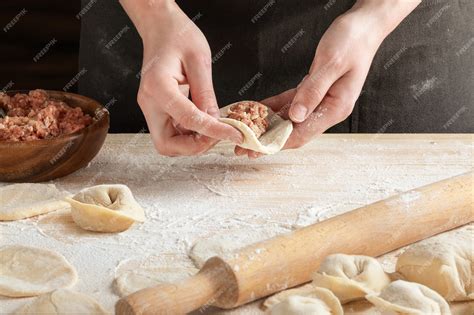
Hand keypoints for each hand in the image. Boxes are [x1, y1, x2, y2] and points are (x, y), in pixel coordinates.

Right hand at [121, 0, 242, 155]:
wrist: (160, 27)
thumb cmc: (177, 35)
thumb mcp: (199, 60)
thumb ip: (206, 94)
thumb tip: (216, 121)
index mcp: (158, 87)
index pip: (188, 119)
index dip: (213, 131)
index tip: (234, 134)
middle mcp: (149, 103)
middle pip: (168, 145)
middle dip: (195, 146)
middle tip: (219, 134)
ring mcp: (152, 108)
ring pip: (170, 143)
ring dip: (194, 142)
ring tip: (215, 128)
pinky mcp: (158, 110)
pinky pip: (173, 133)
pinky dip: (191, 134)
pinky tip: (206, 121)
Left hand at [236, 0, 419, 157]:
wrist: (365, 25)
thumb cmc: (353, 41)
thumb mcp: (331, 63)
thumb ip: (313, 90)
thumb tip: (295, 116)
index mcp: (336, 107)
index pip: (302, 133)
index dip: (278, 142)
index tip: (257, 147)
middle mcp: (329, 108)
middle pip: (294, 131)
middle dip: (269, 139)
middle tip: (244, 146)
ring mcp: (322, 100)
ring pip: (291, 119)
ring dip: (269, 126)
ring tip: (247, 132)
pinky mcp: (315, 90)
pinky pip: (291, 103)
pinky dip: (275, 107)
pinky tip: (258, 109)